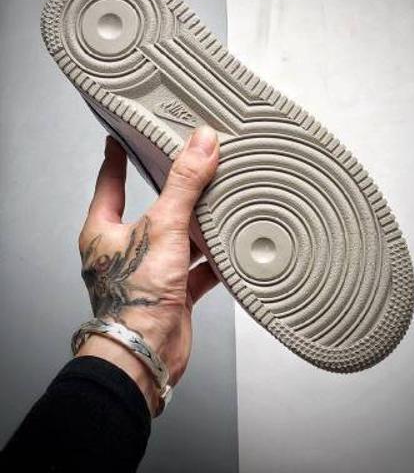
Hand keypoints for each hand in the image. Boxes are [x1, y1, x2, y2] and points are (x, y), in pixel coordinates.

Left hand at [76, 126, 219, 413]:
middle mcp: (123, 250)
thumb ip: (184, 184)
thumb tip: (201, 143)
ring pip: (176, 239)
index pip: (109, 182)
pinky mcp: (170, 292)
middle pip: (150, 210)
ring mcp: (148, 271)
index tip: (121, 139)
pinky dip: (212, 261)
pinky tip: (230, 251)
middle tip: (185, 166)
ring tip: (218, 204)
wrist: (146, 353)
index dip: (116, 158)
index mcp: (104, 230)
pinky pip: (195, 269)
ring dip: (197, 227)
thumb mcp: (162, 227)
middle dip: (172, 192)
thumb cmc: (134, 298)